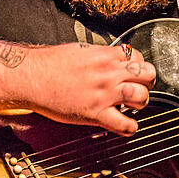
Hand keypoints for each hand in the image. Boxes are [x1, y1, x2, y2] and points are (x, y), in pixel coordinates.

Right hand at [20, 43, 155, 134]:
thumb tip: (110, 59)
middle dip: (147, 81)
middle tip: (141, 86)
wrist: (30, 77)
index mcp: (105, 56)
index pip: (138, 56)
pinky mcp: (95, 113)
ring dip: (141, 102)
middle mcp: (109, 74)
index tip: (134, 70)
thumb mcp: (79, 50)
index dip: (139, 64)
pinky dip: (130, 127)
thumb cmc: (48, 64)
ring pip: (142, 97)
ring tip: (133, 104)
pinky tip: (126, 125)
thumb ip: (99, 56)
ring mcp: (104, 94)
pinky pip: (124, 124)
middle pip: (147, 75)